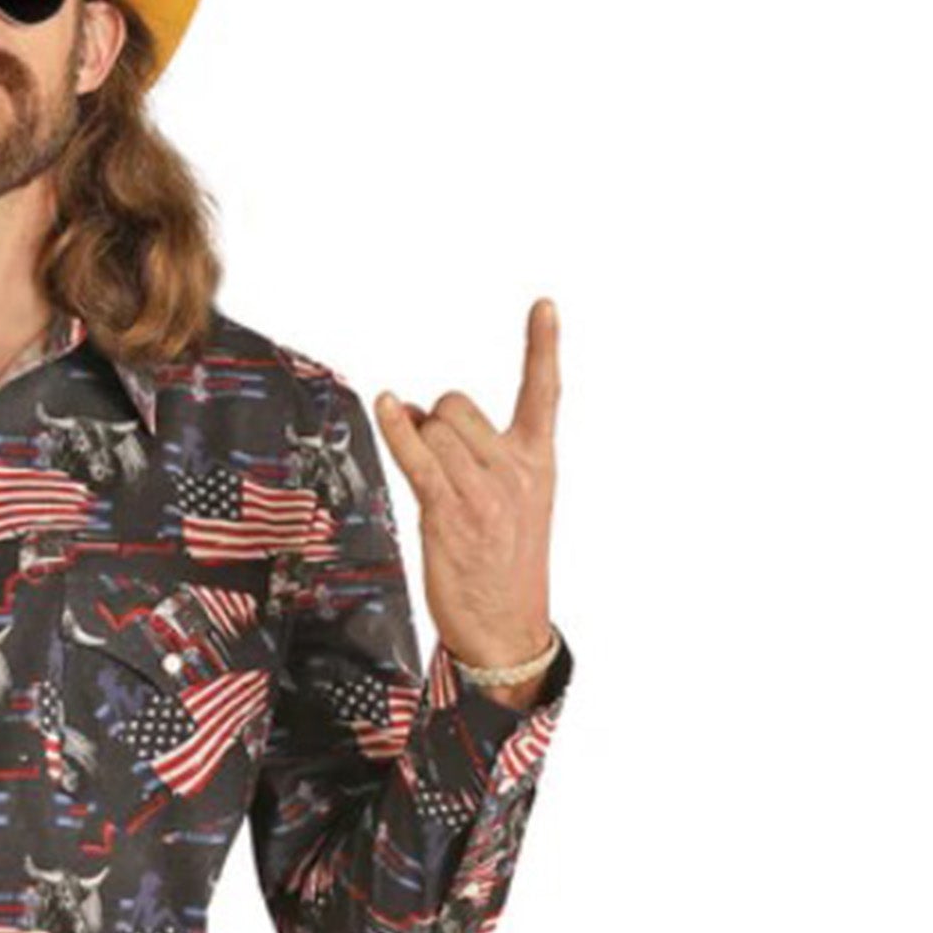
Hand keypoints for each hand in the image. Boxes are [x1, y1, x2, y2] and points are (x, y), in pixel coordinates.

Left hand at [371, 297, 559, 681]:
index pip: (545, 393)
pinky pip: (418, 455)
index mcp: (539, 464)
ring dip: (417, 442)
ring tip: (430, 481)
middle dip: (436, 423)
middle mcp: (516, 471)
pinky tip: (388, 407)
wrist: (507, 627)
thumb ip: (475, 454)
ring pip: (434, 429)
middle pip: (458, 405)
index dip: (542, 346)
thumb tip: (415, 409)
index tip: (543, 305)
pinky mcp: (451, 512)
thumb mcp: (515, 503)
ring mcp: (484, 491)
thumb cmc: (503, 565)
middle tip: (440, 467)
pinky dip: (398, 427)